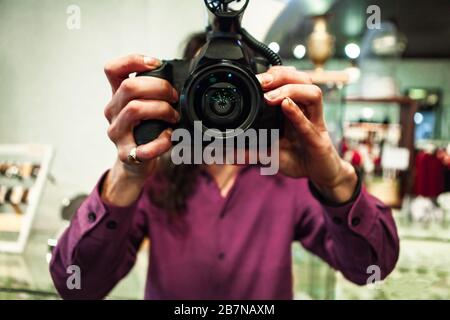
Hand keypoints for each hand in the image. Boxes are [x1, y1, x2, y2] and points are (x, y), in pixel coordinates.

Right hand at [102, 54, 178, 204]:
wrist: (136, 165)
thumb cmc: (146, 131)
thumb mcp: (146, 107)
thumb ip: (154, 92)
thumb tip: (183, 76)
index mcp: (118, 97)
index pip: (113, 69)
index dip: (133, 60)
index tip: (156, 64)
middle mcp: (113, 112)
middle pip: (129, 86)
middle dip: (159, 87)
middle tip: (174, 97)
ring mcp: (117, 133)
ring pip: (135, 109)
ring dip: (161, 109)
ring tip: (174, 117)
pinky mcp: (126, 154)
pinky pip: (144, 147)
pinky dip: (161, 142)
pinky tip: (169, 138)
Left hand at [257, 66, 357, 202]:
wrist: (319, 176)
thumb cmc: (298, 159)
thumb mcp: (269, 155)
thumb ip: (249, 153)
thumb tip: (226, 155)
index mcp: (293, 109)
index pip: (286, 81)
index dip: (271, 75)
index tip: (253, 78)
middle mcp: (305, 111)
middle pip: (301, 79)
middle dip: (281, 75)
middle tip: (262, 81)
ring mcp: (314, 123)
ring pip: (312, 93)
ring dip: (290, 89)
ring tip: (271, 95)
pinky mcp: (319, 139)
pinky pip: (309, 123)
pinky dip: (297, 113)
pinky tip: (286, 106)